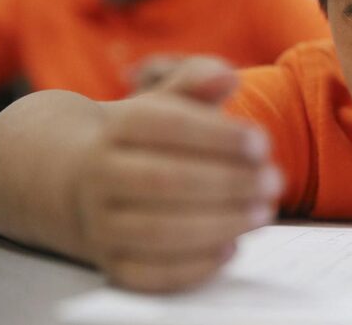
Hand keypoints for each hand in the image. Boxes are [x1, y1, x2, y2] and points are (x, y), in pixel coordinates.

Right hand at [76, 61, 281, 291]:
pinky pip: (148, 275)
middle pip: (162, 180)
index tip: (262, 141)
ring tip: (264, 212)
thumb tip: (228, 76)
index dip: (216, 135)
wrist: (77, 181)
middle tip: (275, 180)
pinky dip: (193, 267)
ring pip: (156, 232)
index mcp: (115, 128)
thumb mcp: (166, 100)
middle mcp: (99, 176)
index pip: (163, 126)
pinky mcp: (110, 264)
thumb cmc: (144, 137)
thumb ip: (198, 81)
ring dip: (219, 224)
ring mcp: (100, 224)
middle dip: (227, 181)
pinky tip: (233, 248)